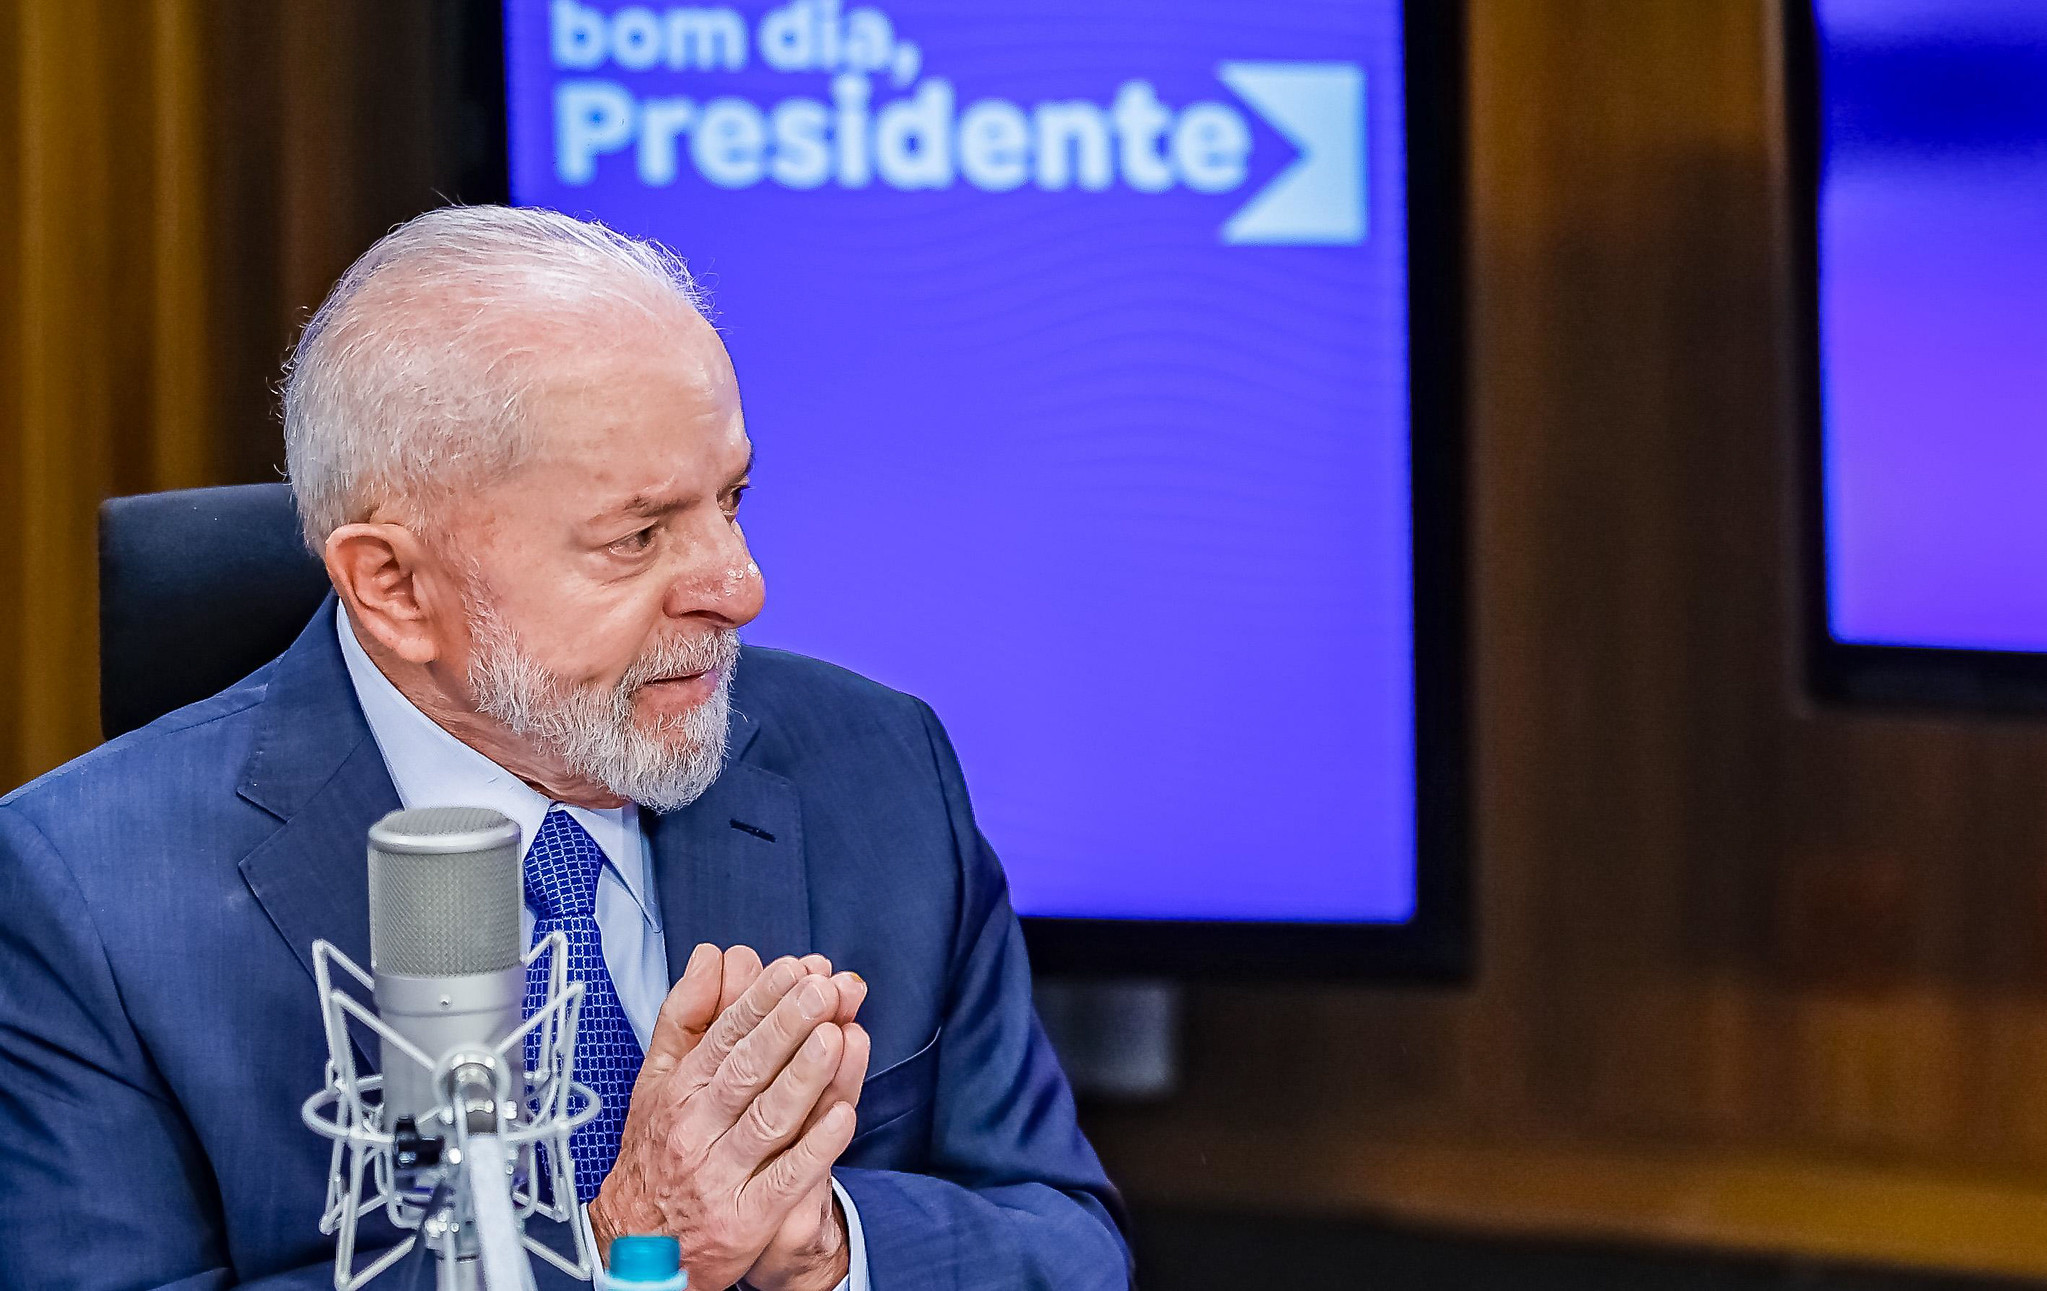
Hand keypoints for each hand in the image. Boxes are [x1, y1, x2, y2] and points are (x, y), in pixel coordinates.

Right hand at [590, 945, 865, 1290]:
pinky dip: (815, 1147)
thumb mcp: (656, 1078)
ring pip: (768, 1119)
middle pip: (748, 1071)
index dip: (762, 1000)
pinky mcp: (747, 1218)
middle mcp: (698, 1129)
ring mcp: (722, 1175)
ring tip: (836, 1036)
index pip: (725, 1036)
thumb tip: (709, 957)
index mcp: (680, 1091)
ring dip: (805, 1077)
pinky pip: (786, 1179)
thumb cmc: (656, 1151)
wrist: (637, 1242)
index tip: (796, 970)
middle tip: (824, 990)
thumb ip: (684, 1015)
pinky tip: (843, 1115)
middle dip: (789, 1026)